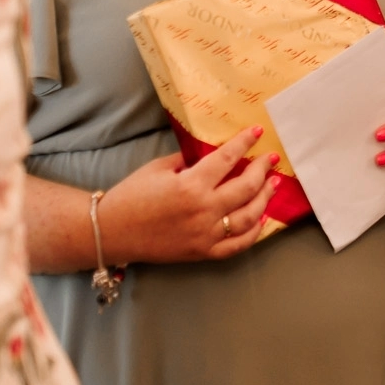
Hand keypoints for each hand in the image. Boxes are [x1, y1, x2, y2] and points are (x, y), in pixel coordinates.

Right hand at [100, 127, 277, 263]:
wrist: (111, 231)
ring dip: (265, 199)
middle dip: (263, 170)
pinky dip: (253, 233)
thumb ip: (187, 160)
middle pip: (246, 187)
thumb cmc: (131, 195)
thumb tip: (211, 154)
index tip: (258, 132)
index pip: (227, 158)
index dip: (245, 142)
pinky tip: (261, 220)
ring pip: (248, 216)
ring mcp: (206, 234)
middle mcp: (203, 209)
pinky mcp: (203, 252)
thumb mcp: (158, 168)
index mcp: (191, 184)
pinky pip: (237, 245)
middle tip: (271, 160)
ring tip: (273, 185)